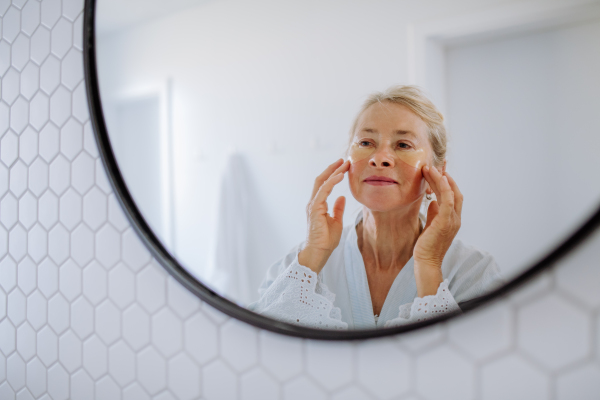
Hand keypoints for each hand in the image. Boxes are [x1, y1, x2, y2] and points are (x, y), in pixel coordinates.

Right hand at [298, 159, 349, 273]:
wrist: (318, 252)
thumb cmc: (325, 241)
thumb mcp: (336, 222)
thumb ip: (337, 209)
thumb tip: (342, 197)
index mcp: (318, 205)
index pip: (325, 185)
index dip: (334, 174)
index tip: (344, 166)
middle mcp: (314, 203)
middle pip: (322, 180)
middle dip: (332, 169)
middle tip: (344, 160)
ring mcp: (313, 205)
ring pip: (322, 183)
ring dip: (334, 172)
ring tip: (344, 164)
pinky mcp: (315, 209)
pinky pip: (324, 191)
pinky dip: (332, 182)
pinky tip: (340, 175)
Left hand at [413, 166, 462, 295]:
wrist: (426, 261)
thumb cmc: (427, 246)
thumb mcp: (431, 225)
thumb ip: (434, 213)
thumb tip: (432, 201)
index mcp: (453, 219)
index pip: (453, 196)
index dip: (447, 182)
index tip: (437, 171)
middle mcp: (455, 218)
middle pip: (453, 191)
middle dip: (444, 176)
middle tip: (434, 165)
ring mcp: (452, 220)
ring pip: (450, 193)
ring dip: (441, 178)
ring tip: (430, 168)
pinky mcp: (445, 222)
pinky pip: (447, 200)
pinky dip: (444, 187)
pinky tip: (437, 178)